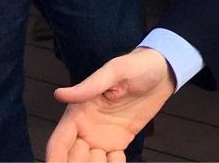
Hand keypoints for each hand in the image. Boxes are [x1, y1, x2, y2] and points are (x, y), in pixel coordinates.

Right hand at [47, 48, 175, 161]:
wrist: (163, 71)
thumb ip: (89, 86)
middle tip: (98, 155)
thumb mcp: (115, 71)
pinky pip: (110, 162)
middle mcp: (85, 129)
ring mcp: (102, 138)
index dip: (54, 159)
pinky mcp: (119, 142)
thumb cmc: (138, 65)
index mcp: (78, 114)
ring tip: (110, 155)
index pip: (58, 143)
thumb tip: (59, 94)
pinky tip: (118, 158)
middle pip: (72, 159)